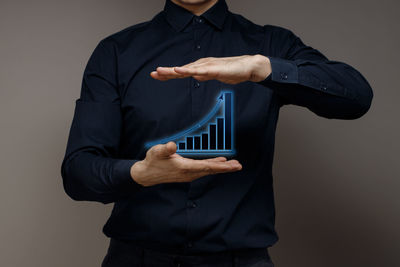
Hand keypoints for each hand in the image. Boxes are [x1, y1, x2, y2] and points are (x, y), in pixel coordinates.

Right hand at [130, 141, 241, 186]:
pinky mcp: (188, 173)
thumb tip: (172, 145)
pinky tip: (220, 163)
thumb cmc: (153, 161)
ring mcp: (189, 174)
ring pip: (209, 170)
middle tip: (239, 166)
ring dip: (222, 167)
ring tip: (234, 165)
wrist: (147, 174)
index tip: (230, 165)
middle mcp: (189, 173)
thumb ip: (165, 149)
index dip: (219, 165)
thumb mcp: (157, 152)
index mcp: (184, 168)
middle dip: (225, 168)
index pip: (205, 166)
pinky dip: (214, 166)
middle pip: (211, 170)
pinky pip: (204, 170)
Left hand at [150, 54, 270, 83]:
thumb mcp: (214, 76)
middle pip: (180, 69)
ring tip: (160, 71)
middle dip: (166, 72)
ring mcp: (207, 66)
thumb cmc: (232, 71)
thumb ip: (204, 76)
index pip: (181, 71)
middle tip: (152, 74)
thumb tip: (195, 77)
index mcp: (200, 67)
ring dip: (173, 70)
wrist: (248, 67)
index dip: (168, 74)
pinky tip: (179, 70)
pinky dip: (188, 70)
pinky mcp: (214, 69)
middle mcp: (201, 64)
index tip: (156, 76)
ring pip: (187, 69)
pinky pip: (198, 70)